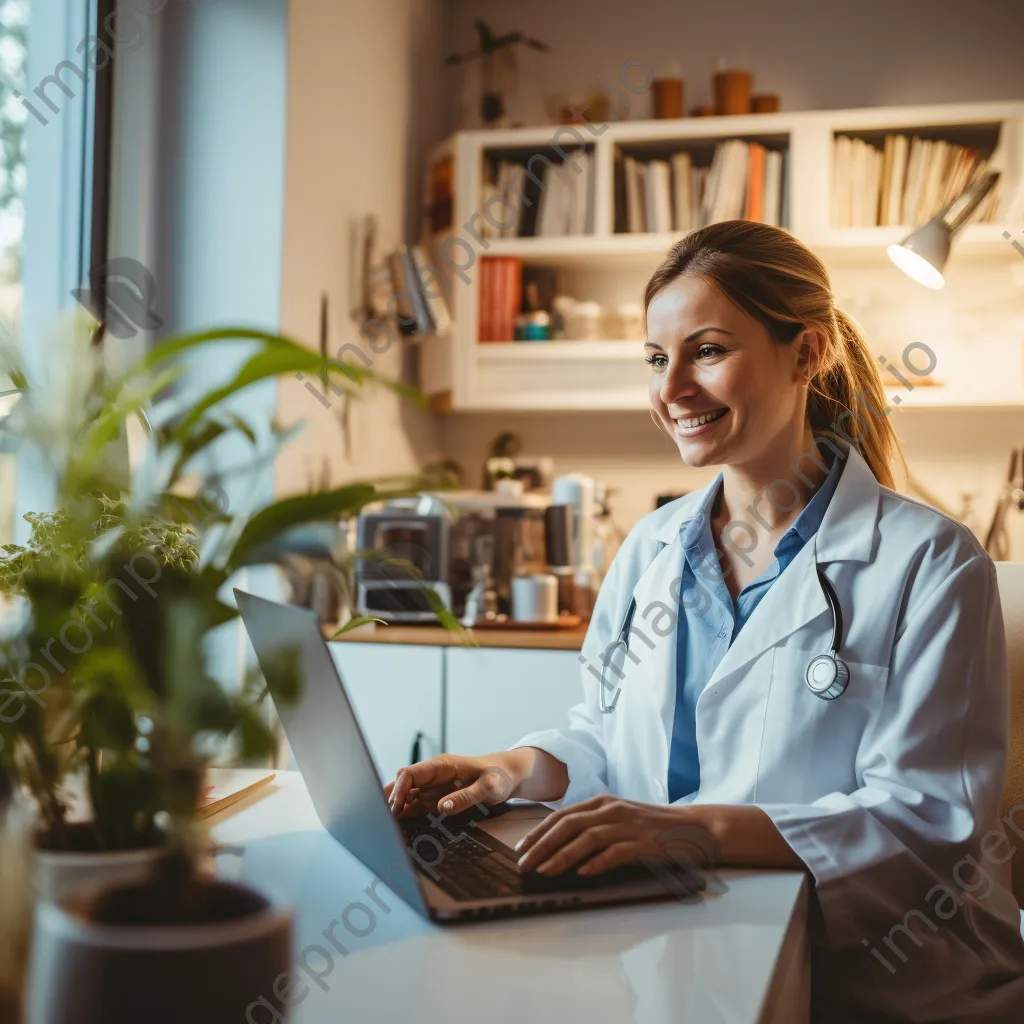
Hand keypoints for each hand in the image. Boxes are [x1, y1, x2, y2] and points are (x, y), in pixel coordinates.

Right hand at [383, 751, 522, 817]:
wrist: (507, 774)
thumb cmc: (499, 777)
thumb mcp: (489, 788)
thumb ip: (465, 797)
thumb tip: (441, 807)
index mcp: (442, 766)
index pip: (410, 773)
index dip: (399, 790)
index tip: (395, 809)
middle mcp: (432, 775)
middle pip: (401, 783)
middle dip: (391, 799)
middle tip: (384, 821)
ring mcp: (432, 787)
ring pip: (405, 795)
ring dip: (395, 809)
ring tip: (386, 826)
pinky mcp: (435, 799)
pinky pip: (414, 806)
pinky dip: (405, 815)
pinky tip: (399, 827)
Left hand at [514, 795, 716, 876]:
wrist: (695, 828)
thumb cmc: (654, 828)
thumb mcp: (620, 819)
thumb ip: (595, 826)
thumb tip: (561, 847)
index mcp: (603, 802)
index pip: (562, 815)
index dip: (539, 832)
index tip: (522, 849)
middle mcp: (612, 809)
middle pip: (568, 824)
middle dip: (542, 845)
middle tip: (524, 864)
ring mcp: (628, 825)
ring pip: (587, 837)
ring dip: (562, 855)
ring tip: (544, 872)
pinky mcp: (644, 843)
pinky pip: (615, 852)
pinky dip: (597, 862)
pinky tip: (583, 873)